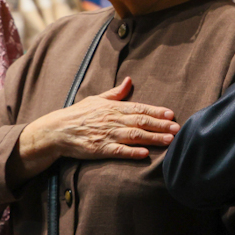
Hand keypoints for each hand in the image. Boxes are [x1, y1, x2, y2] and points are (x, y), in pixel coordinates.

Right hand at [16, 77, 177, 176]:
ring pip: (134, 136)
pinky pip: (118, 151)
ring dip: (153, 138)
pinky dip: (131, 152)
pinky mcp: (99, 149)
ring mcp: (106, 135)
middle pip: (141, 122)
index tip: (171, 114)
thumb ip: (116, 92)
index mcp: (113, 108)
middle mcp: (112, 120)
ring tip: (169, 141)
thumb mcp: (97, 99)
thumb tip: (129, 80)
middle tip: (177, 128)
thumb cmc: (78, 114)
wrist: (57, 130)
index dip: (156, 112)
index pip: (139, 108)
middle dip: (161, 125)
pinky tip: (144, 154)